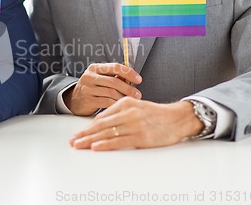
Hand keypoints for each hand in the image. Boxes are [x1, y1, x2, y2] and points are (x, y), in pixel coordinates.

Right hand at [63, 63, 142, 115]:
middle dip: (129, 88)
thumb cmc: (93, 88)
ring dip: (124, 98)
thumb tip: (133, 79)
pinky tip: (121, 106)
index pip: (115, 67)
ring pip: (111, 93)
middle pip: (114, 81)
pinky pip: (106, 102)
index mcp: (95, 68)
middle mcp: (90, 76)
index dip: (129, 73)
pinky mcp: (88, 100)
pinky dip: (116, 104)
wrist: (74, 100)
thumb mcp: (101, 78)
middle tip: (138, 94)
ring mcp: (88, 88)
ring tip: (130, 101)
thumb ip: (115, 77)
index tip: (139, 80)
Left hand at [69, 98, 203, 150]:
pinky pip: (119, 141)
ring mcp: (134, 124)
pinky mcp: (141, 136)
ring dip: (90, 140)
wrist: (178, 118)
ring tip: (79, 145)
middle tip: (72, 141)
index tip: (77, 134)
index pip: (101, 117)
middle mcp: (127, 112)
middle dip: (84, 134)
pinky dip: (106, 144)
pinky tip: (96, 147)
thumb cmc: (157, 115)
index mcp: (124, 103)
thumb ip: (120, 114)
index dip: (87, 127)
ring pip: (107, 133)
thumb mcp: (136, 107)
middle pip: (100, 125)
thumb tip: (102, 124)